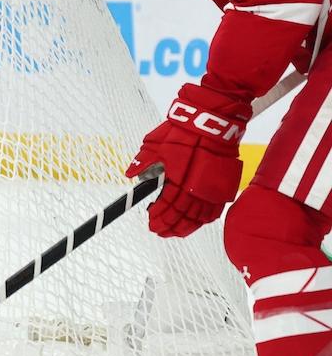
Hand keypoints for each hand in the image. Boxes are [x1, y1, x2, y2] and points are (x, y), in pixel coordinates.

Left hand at [125, 92, 245, 237]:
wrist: (211, 123)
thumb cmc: (180, 133)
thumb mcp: (154, 145)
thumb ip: (142, 163)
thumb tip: (131, 175)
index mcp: (176, 180)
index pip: (165, 206)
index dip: (157, 217)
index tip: (150, 221)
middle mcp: (195, 188)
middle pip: (181, 216)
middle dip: (168, 226)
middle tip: (159, 230)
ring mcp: (211, 189)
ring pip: (198, 217)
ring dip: (185, 227)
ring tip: (175, 232)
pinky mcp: (224, 186)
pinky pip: (214, 211)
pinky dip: (203, 220)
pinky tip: (196, 223)